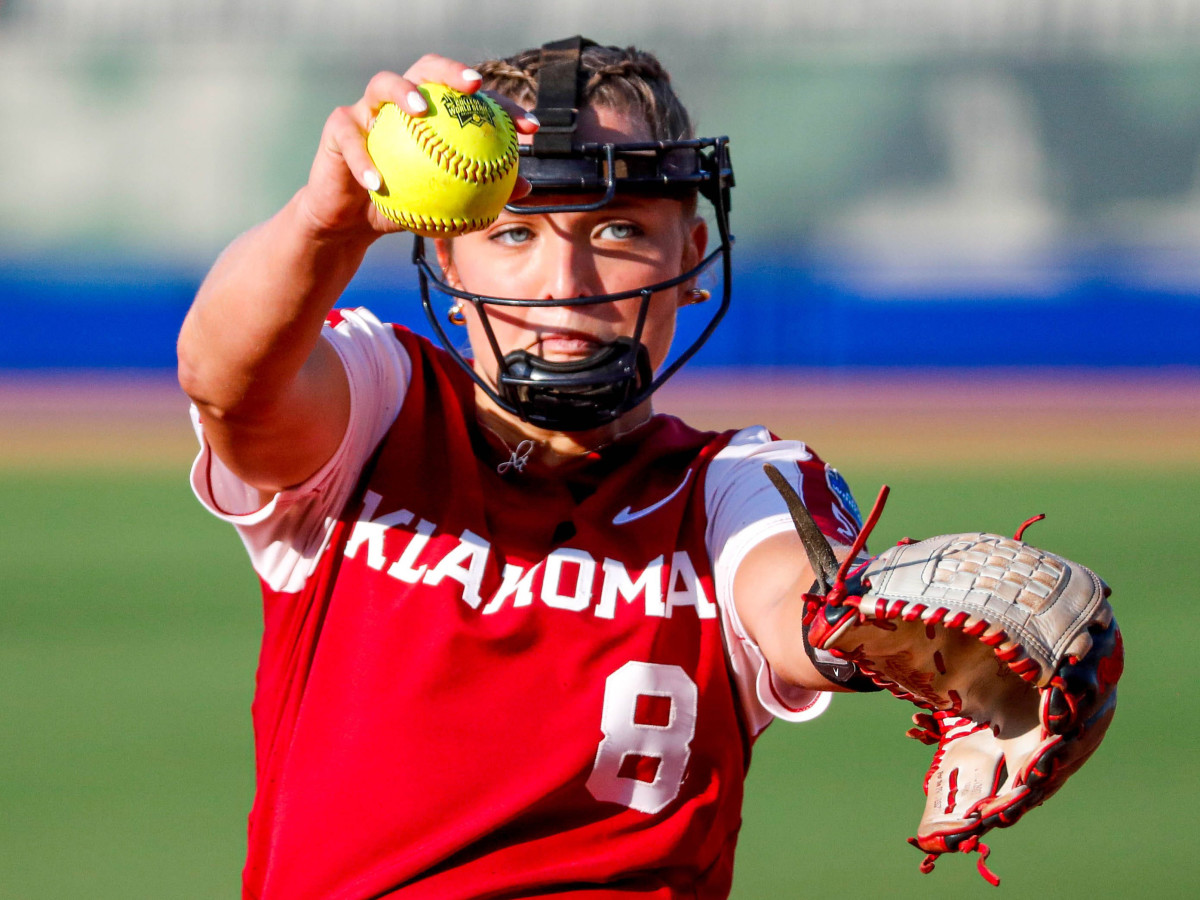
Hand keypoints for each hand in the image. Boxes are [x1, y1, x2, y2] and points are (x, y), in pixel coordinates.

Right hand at [298, 54, 537, 238]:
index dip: (502, 106)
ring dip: (402, 91)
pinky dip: (363, 160)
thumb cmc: (402, 206)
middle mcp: (400, 102)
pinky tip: (377, 182)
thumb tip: (526, 187)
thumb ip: (479, 190)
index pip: (470, 100)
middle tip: (474, 85)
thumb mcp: (444, 206)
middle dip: (452, 70)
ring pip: (382, 83)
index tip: (529, 128)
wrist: (350, 222)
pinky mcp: (337, 127)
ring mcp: (366, 109)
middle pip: (427, 70)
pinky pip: (351, 140)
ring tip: (419, 109)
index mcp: (432, 114)